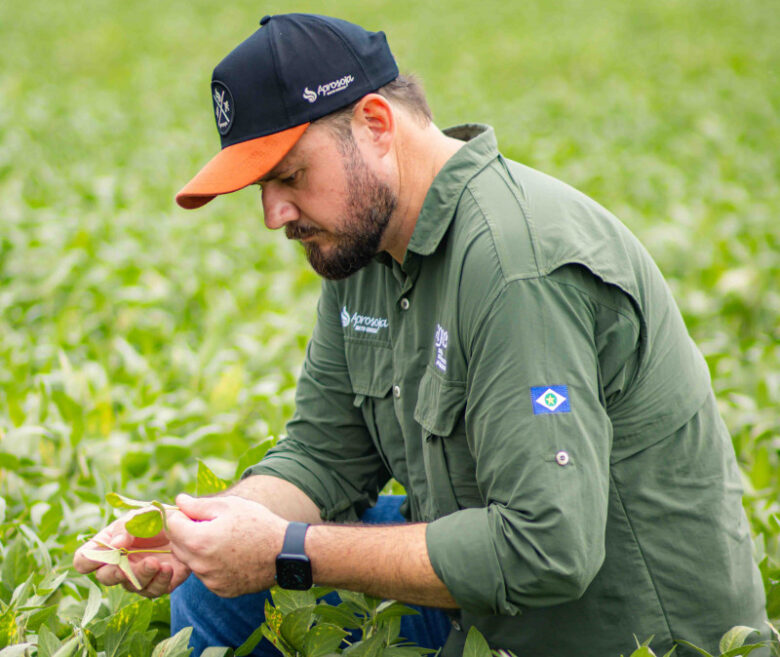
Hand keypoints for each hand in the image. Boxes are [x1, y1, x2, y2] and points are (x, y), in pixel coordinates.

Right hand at [73, 514, 190, 597]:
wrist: (188, 525)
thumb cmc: (158, 518)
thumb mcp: (142, 515)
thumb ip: (126, 527)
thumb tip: (115, 545)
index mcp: (108, 545)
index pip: (84, 560)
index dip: (87, 560)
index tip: (104, 554)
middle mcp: (119, 564)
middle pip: (105, 577)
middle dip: (116, 572)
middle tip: (127, 564)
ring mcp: (138, 576)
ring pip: (131, 586)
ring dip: (142, 575)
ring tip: (157, 562)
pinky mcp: (159, 583)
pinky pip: (153, 591)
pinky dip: (161, 581)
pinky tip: (169, 567)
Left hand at [166, 494, 287, 596]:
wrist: (284, 552)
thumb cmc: (257, 523)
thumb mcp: (230, 506)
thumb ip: (198, 505)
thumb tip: (178, 500)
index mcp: (199, 540)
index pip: (171, 525)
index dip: (181, 515)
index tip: (195, 512)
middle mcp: (200, 564)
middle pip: (177, 546)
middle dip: (186, 533)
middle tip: (210, 524)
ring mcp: (210, 580)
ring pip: (191, 562)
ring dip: (198, 550)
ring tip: (223, 540)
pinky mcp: (220, 590)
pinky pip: (206, 575)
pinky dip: (212, 565)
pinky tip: (230, 555)